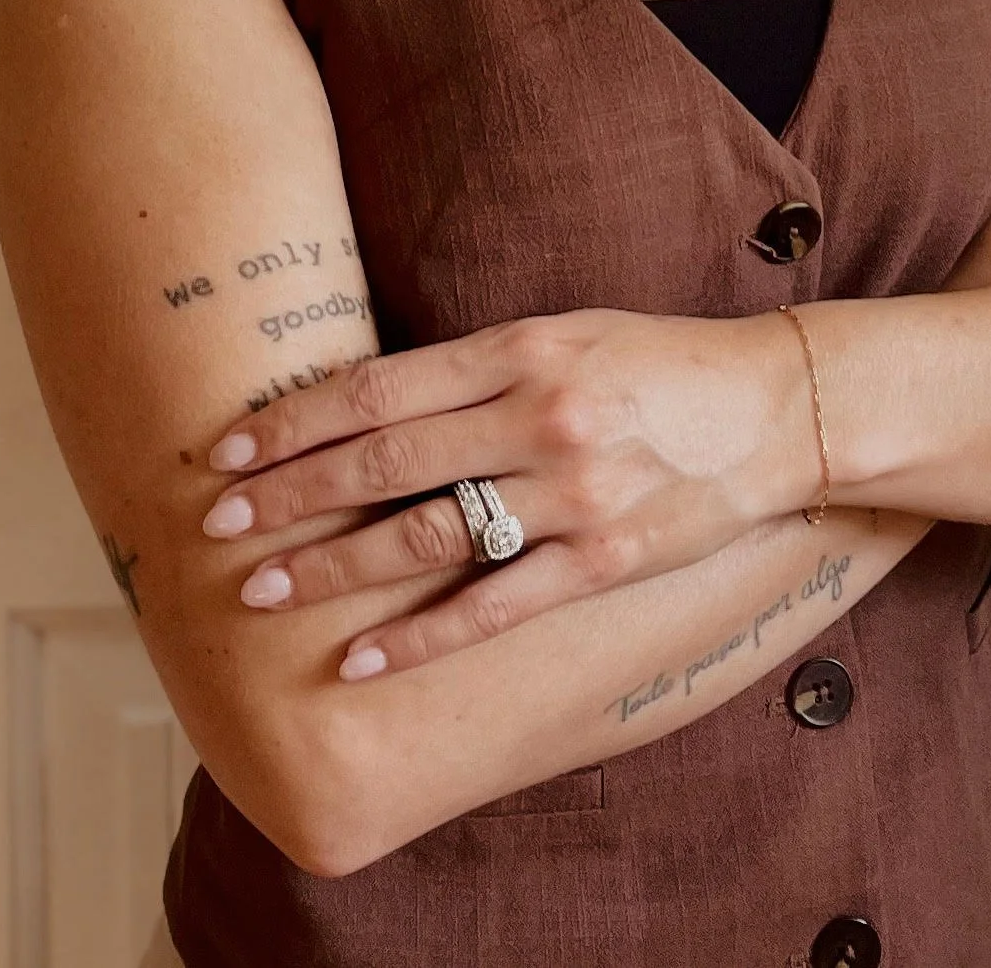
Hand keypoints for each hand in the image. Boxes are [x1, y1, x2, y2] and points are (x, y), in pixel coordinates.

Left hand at [196, 306, 814, 676]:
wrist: (777, 406)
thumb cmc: (658, 361)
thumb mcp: (566, 330)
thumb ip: (478, 365)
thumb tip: (369, 400)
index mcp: (520, 348)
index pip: (378, 387)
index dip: (293, 422)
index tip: (228, 450)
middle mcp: (538, 415)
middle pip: (383, 461)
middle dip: (287, 497)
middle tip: (213, 526)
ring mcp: (573, 491)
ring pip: (425, 535)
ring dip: (331, 569)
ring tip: (261, 593)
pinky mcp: (605, 558)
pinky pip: (494, 605)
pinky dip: (419, 636)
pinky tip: (360, 660)